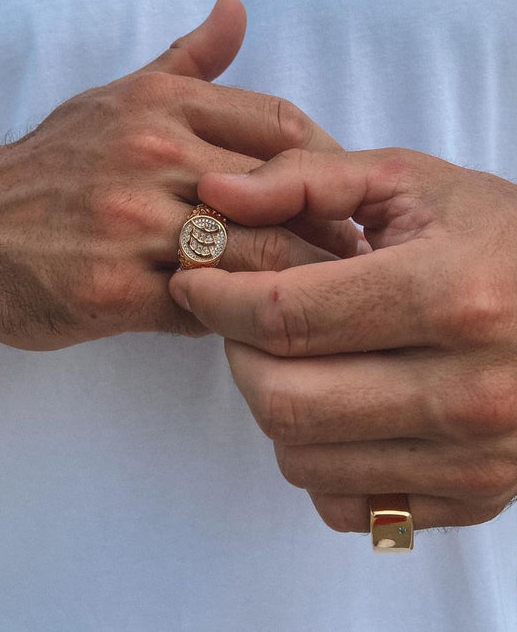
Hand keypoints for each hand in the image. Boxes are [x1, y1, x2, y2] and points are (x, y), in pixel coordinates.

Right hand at [0, 0, 359, 349]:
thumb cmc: (53, 166)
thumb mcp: (116, 99)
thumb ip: (187, 63)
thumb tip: (236, 13)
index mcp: (161, 105)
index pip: (282, 125)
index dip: (331, 165)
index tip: (347, 197)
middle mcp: (151, 156)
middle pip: (280, 195)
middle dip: (329, 232)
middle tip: (357, 258)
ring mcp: (132, 225)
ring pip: (250, 256)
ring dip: (295, 280)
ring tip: (324, 297)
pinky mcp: (114, 291)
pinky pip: (204, 308)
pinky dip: (234, 316)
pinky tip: (246, 319)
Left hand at [170, 147, 516, 530]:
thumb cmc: (497, 237)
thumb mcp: (410, 183)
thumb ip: (305, 178)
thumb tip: (215, 196)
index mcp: (449, 294)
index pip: (285, 314)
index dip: (216, 298)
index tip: (195, 282)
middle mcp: (468, 390)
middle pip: (282, 399)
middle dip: (237, 354)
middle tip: (244, 320)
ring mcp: (473, 457)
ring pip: (301, 459)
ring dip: (271, 405)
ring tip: (297, 357)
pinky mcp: (474, 497)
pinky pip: (347, 504)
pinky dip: (316, 459)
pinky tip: (338, 408)